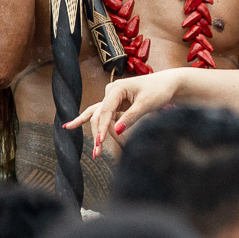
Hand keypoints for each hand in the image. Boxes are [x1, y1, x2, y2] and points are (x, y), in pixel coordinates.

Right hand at [66, 69, 184, 156]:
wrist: (168, 84)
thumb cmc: (159, 91)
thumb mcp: (147, 104)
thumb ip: (131, 117)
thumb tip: (116, 131)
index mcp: (117, 88)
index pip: (105, 111)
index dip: (103, 128)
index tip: (100, 143)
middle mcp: (111, 91)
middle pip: (99, 116)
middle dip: (99, 135)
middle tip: (98, 153)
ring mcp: (112, 97)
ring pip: (99, 117)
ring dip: (97, 134)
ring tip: (94, 152)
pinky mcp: (115, 104)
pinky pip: (102, 115)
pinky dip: (93, 124)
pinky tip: (70, 126)